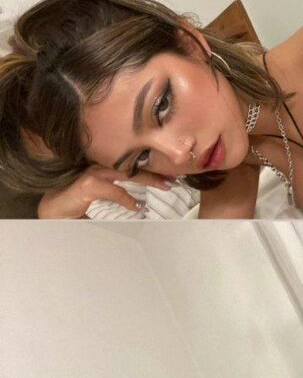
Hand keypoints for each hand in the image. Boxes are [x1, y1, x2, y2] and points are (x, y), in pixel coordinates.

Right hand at [37, 165, 173, 218]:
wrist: (53, 211)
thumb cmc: (76, 205)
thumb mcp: (102, 200)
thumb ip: (118, 199)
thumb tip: (139, 207)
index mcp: (104, 169)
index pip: (130, 166)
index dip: (150, 171)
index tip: (168, 177)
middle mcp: (100, 167)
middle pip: (132, 166)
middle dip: (155, 172)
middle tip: (174, 179)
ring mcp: (93, 174)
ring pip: (126, 174)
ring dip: (147, 180)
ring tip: (165, 186)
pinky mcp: (88, 185)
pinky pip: (113, 190)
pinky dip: (127, 198)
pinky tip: (137, 207)